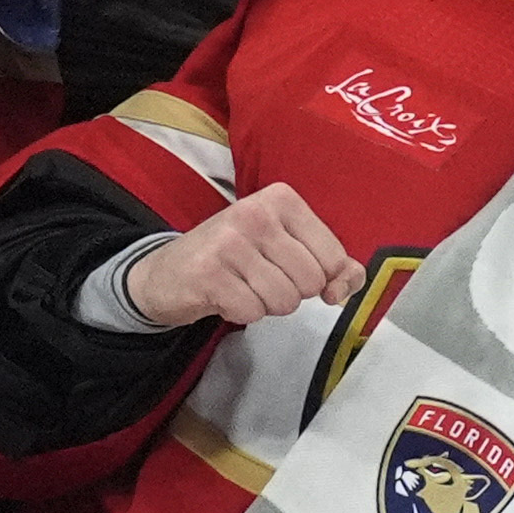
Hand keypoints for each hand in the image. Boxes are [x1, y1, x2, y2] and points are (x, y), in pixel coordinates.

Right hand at [130, 173, 366, 329]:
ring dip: (267, 305)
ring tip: (243, 285)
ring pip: (285, 300)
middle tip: (261, 278)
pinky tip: (225, 295)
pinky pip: (253, 311)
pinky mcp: (208, 273)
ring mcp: (228, 241)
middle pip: (311, 281)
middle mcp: (255, 213)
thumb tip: (346, 287)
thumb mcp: (287, 247)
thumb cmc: (236, 259)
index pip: (334, 257)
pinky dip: (243, 312)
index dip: (323, 278)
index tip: (295, 271)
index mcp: (282, 200)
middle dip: (292, 292)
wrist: (167, 273)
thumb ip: (333, 265)